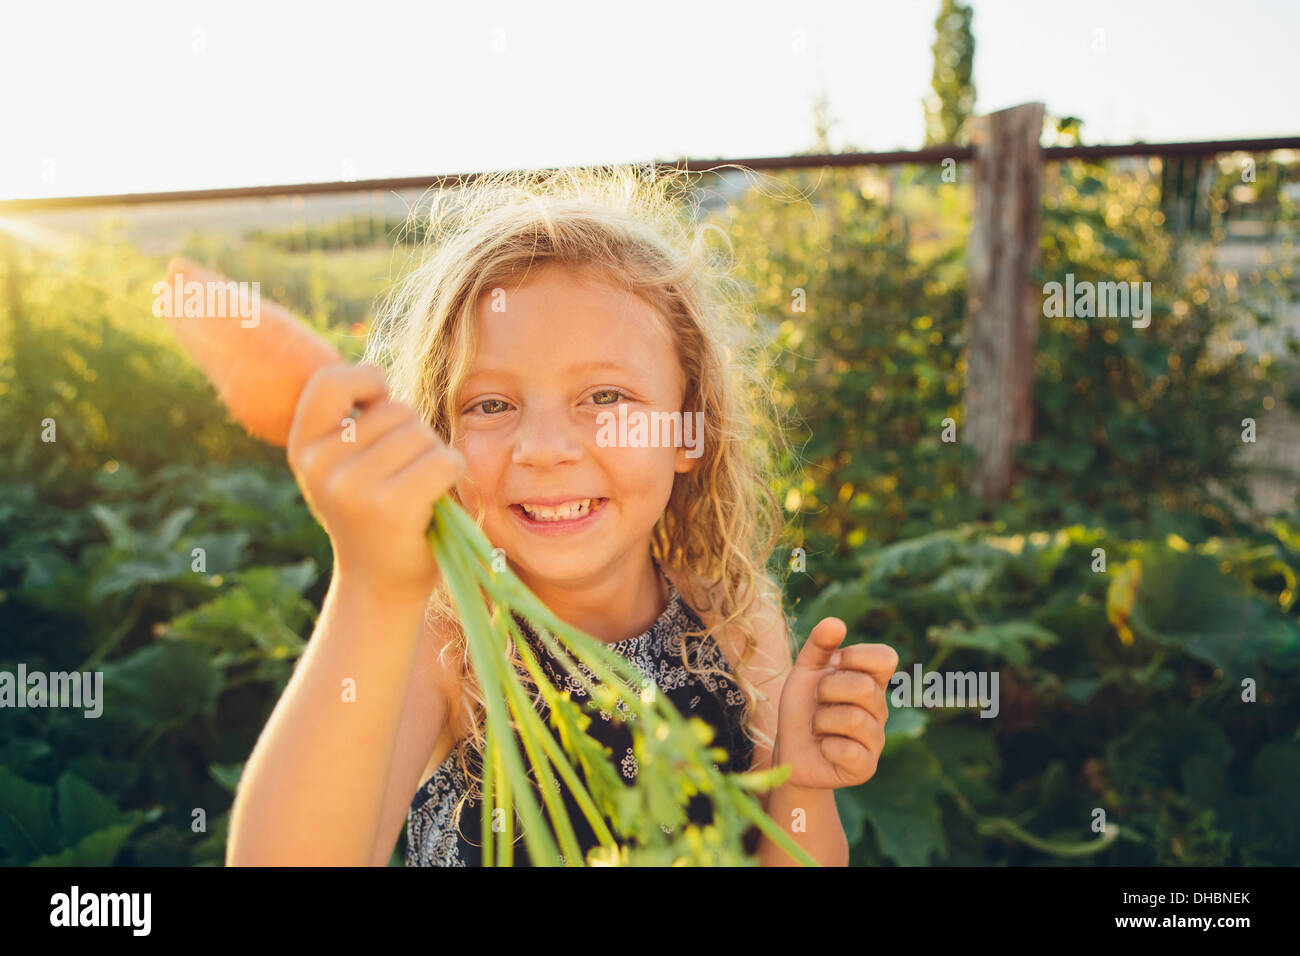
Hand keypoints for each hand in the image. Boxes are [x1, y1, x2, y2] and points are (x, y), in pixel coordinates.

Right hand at [286, 362, 465, 601]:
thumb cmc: (371, 515)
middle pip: (395, 410)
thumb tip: (375, 369)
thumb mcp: (341, 466)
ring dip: (434, 455)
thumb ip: (350, 420)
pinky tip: (436, 498)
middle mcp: (320, 465)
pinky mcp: (391, 506)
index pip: (329, 382)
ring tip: (417, 489)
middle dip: (414, 433)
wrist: (379, 585)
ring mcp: (353, 486)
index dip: (365, 380)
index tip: (379, 402)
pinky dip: (453, 473)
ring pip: (422, 434)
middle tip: (403, 475)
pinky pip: (443, 460)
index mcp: (302, 447)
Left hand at [772, 617, 897, 790]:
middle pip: (864, 686)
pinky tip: (824, 749)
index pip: (886, 657)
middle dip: (828, 690)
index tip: (833, 665)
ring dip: (823, 721)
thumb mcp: (805, 671)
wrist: (790, 751)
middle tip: (818, 702)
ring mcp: (876, 740)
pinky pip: (848, 750)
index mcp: (871, 682)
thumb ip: (819, 645)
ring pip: (853, 718)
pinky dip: (826, 747)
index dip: (856, 656)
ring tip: (819, 727)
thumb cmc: (802, 709)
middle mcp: (880, 709)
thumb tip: (836, 622)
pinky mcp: (865, 767)